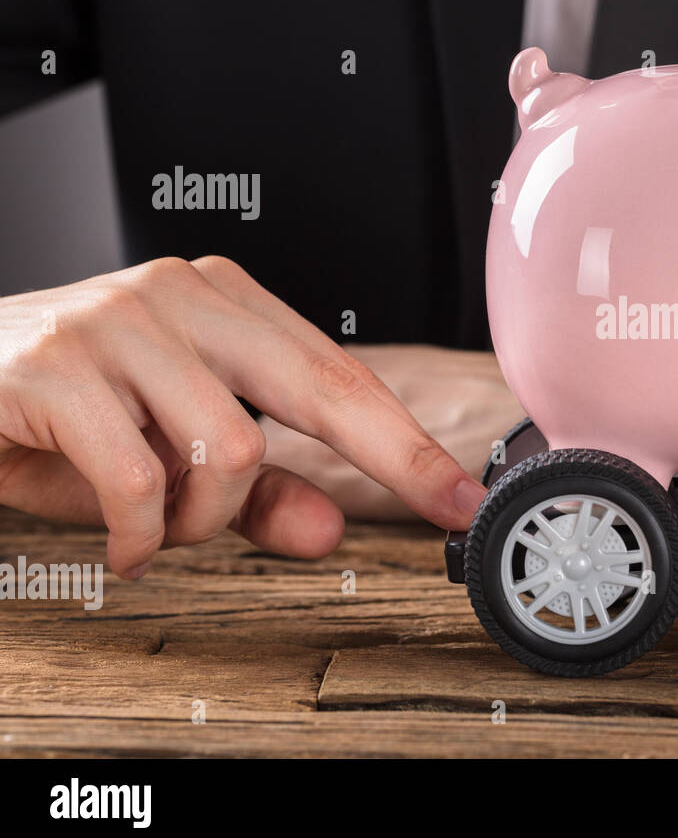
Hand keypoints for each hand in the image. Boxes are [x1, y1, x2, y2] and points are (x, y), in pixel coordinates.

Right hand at [0, 257, 487, 577]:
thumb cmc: (59, 411)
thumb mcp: (170, 454)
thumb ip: (255, 491)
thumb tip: (330, 529)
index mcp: (221, 300)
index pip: (338, 374)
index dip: (408, 441)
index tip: (462, 494)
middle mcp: (177, 295)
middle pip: (317, 386)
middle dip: (394, 459)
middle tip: (439, 508)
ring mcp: (115, 323)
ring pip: (228, 448)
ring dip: (204, 521)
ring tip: (163, 529)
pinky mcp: (54, 367)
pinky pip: (141, 481)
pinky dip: (142, 536)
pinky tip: (123, 542)